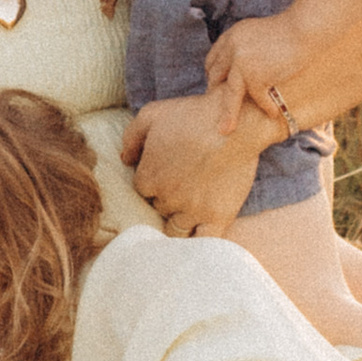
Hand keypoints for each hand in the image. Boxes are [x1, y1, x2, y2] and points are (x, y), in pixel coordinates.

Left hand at [122, 89, 260, 237]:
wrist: (237, 124)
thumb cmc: (193, 115)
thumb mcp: (152, 114)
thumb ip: (132, 137)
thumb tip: (124, 160)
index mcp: (149, 176)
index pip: (142, 190)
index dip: (153, 181)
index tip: (166, 171)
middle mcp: (167, 198)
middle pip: (160, 208)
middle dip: (168, 199)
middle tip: (183, 184)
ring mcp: (192, 210)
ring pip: (176, 230)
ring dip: (179, 221)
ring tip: (189, 211)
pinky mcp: (218, 217)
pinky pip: (204, 242)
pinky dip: (199, 246)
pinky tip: (199, 241)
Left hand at [203, 19, 305, 145]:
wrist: (304, 29)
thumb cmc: (289, 31)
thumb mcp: (258, 33)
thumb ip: (245, 46)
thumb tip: (240, 64)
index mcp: (232, 36)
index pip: (214, 58)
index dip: (214, 74)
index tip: (215, 87)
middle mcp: (232, 49)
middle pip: (216, 76)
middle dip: (215, 93)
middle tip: (217, 110)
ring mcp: (242, 63)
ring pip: (229, 94)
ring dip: (227, 114)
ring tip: (225, 130)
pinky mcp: (256, 76)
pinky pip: (258, 98)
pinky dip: (267, 106)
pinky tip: (272, 114)